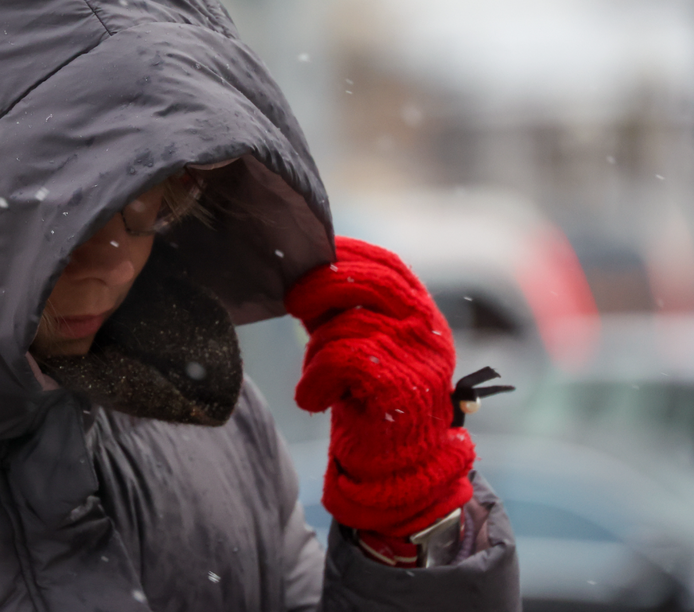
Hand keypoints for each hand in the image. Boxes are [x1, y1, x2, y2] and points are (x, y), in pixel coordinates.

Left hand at [285, 237, 473, 536]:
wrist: (395, 466)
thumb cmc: (369, 401)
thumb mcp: (357, 345)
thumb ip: (340, 311)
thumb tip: (303, 275)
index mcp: (419, 313)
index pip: (387, 265)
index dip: (348, 253)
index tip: (312, 254)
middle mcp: (426, 329)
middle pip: (370, 282)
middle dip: (323, 284)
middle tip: (293, 301)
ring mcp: (419, 357)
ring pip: (348, 326)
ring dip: (316, 353)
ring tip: (316, 381)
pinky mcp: (402, 387)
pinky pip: (342, 360)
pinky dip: (315, 381)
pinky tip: (313, 401)